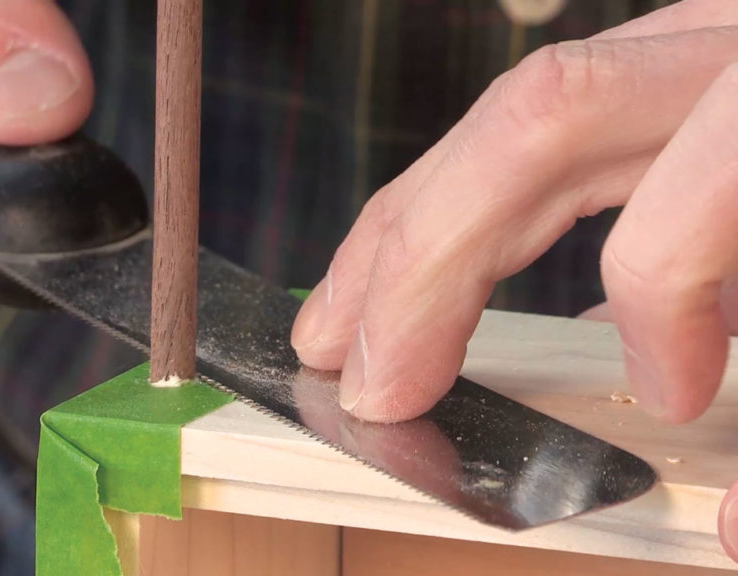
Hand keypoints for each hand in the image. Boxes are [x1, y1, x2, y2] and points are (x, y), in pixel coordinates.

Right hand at [289, 0, 737, 559]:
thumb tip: (736, 526)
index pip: (704, 180)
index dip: (663, 297)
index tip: (669, 397)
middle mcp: (728, 44)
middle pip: (544, 115)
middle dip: (429, 257)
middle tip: (365, 374)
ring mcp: (692, 44)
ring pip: (514, 116)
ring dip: (408, 233)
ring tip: (340, 323)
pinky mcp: (669, 72)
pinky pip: (536, 139)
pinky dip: (461, 216)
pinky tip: (420, 276)